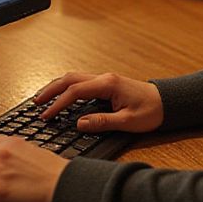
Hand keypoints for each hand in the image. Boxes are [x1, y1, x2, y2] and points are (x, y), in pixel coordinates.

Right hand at [35, 71, 164, 133]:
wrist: (167, 102)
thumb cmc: (151, 111)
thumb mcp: (128, 122)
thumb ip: (103, 122)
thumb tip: (79, 123)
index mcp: (107, 84)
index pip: (75, 91)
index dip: (58, 104)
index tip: (46, 116)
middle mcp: (103, 78)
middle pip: (70, 78)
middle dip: (50, 89)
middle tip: (35, 103)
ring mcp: (104, 79)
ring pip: (74, 78)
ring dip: (57, 86)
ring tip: (41, 98)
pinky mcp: (106, 84)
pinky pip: (81, 82)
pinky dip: (66, 87)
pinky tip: (60, 96)